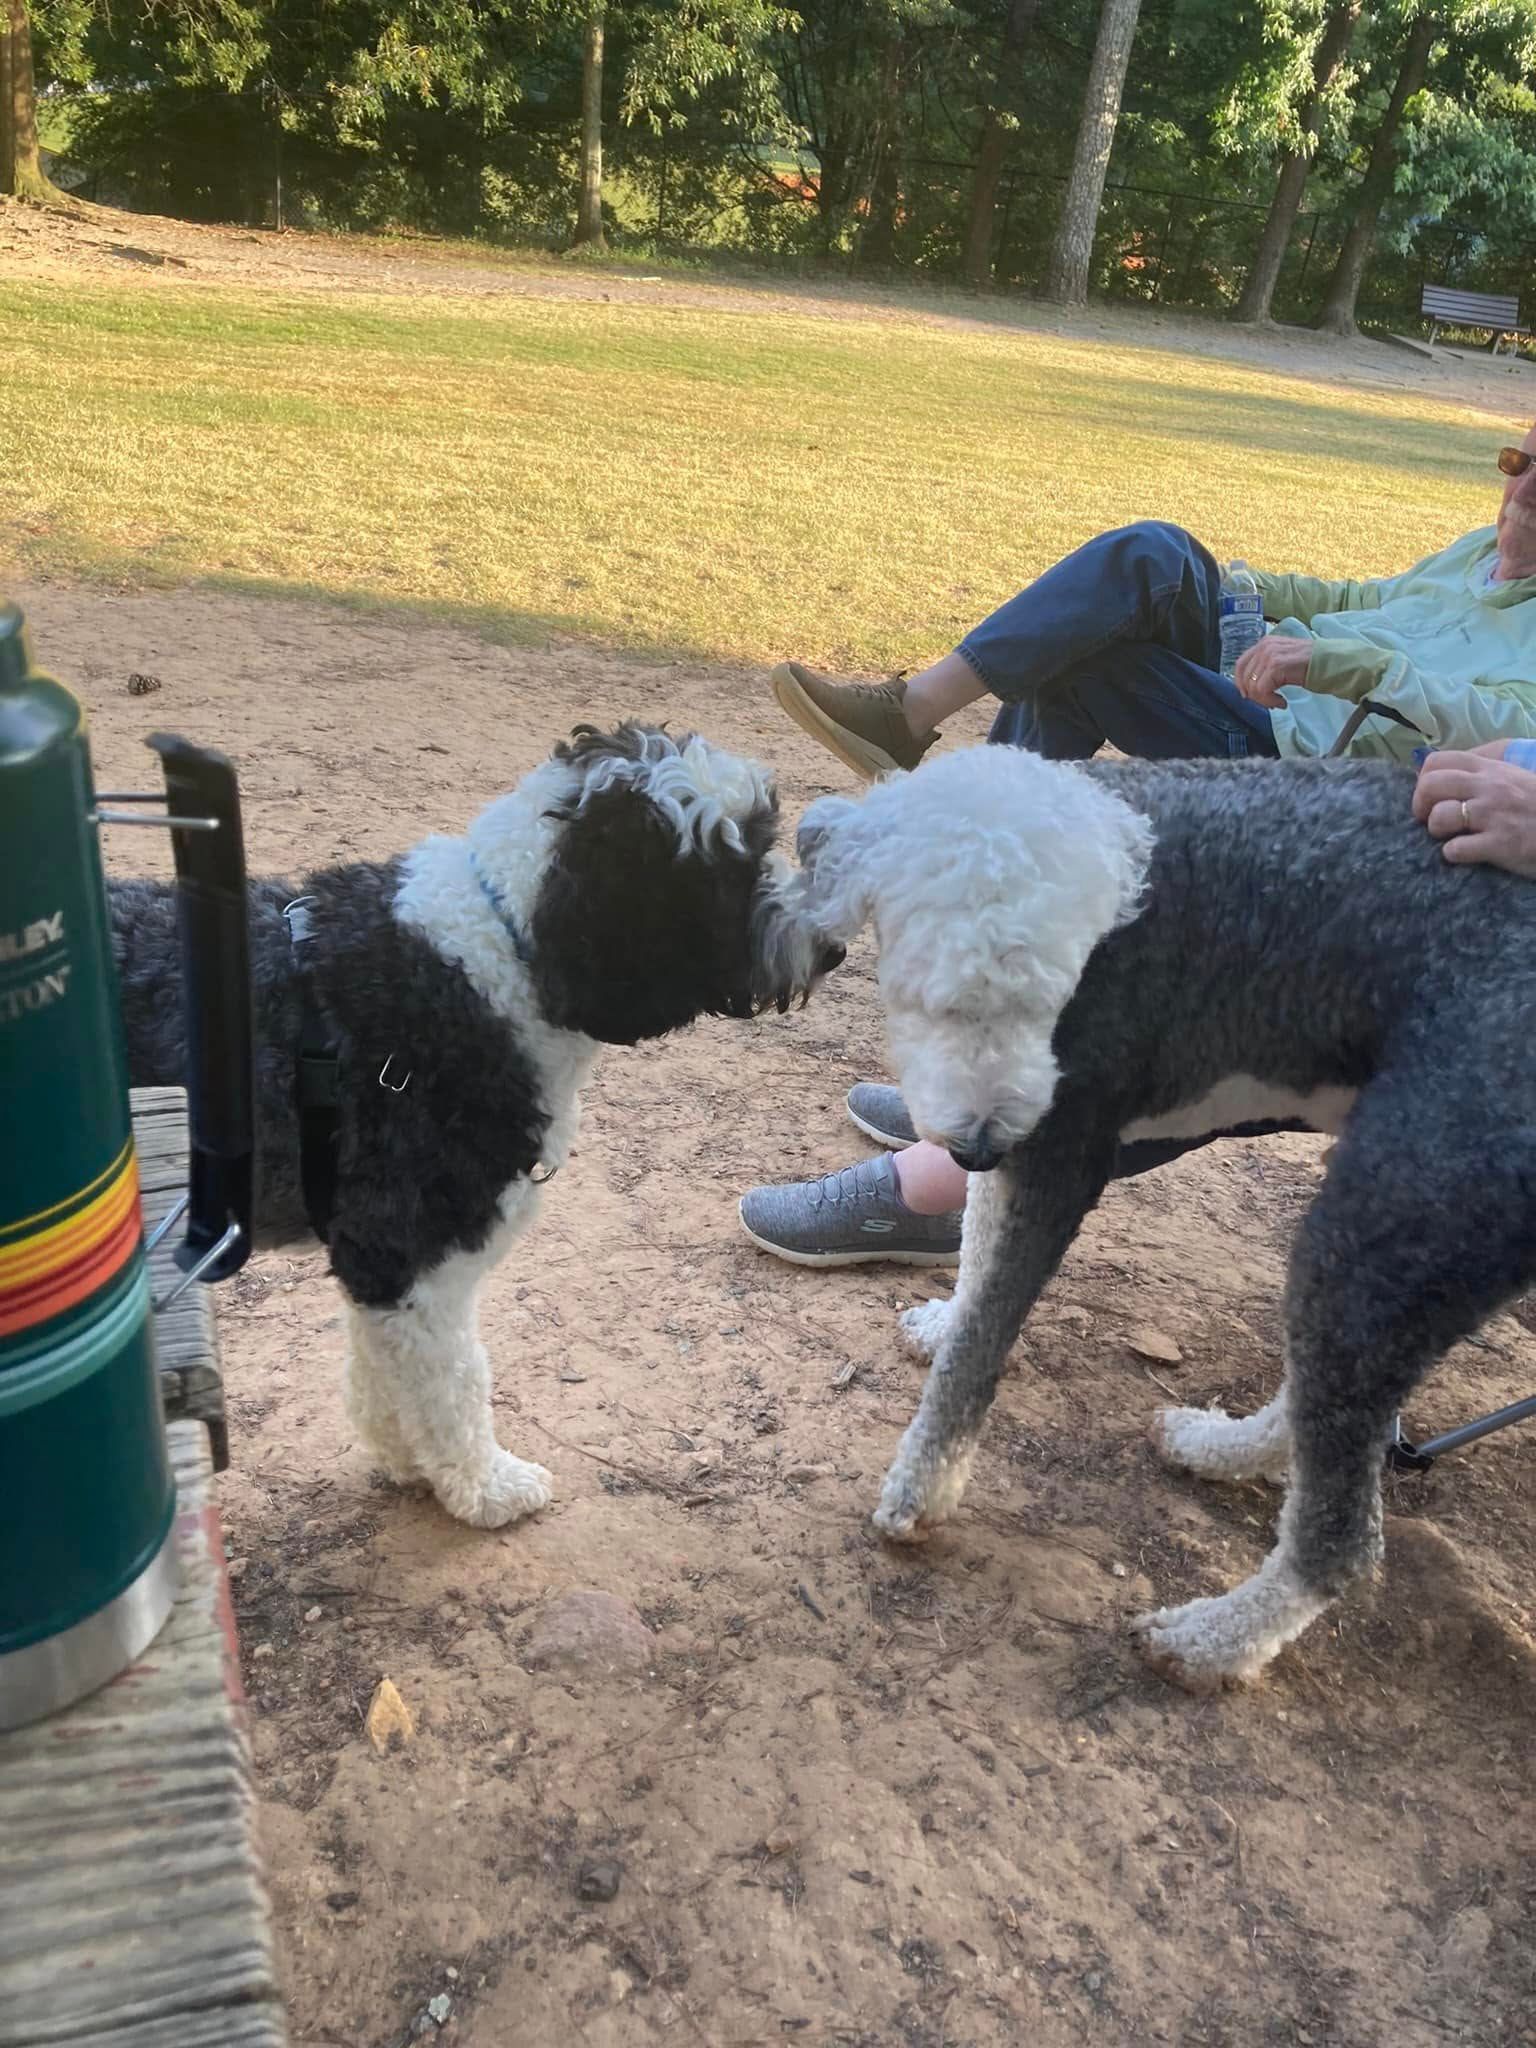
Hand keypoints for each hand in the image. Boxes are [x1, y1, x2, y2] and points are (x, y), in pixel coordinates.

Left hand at [1232, 634, 1311, 707]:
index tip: (1250, 696)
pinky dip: (1270, 701)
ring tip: (1278, 702)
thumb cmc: (1311, 664)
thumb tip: (1250, 686)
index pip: (1240, 664)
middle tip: (1269, 702)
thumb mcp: (1283, 660)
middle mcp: (1265, 646)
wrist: (1331, 662)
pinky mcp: (1276, 666)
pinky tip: (1282, 702)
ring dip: (1264, 700)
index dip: (1241, 683)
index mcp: (1265, 643)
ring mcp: (1270, 655)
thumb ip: (1266, 667)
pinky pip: (1262, 690)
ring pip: (1252, 686)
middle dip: (1254, 695)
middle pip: (1245, 677)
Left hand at [1412, 745, 1535, 876]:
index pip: (1437, 761)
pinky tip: (1464, 854)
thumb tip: (1443, 775)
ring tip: (1449, 836)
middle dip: (1420, 805)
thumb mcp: (1513, 777)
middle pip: (1431, 786)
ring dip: (1436, 830)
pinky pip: (1456, 849)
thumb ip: (1482, 773)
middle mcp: (1489, 788)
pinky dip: (1453, 854)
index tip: (1430, 797)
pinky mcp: (1500, 844)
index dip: (1423, 779)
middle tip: (1428, 820)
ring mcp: (1493, 816)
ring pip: (1440, 817)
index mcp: (1490, 769)